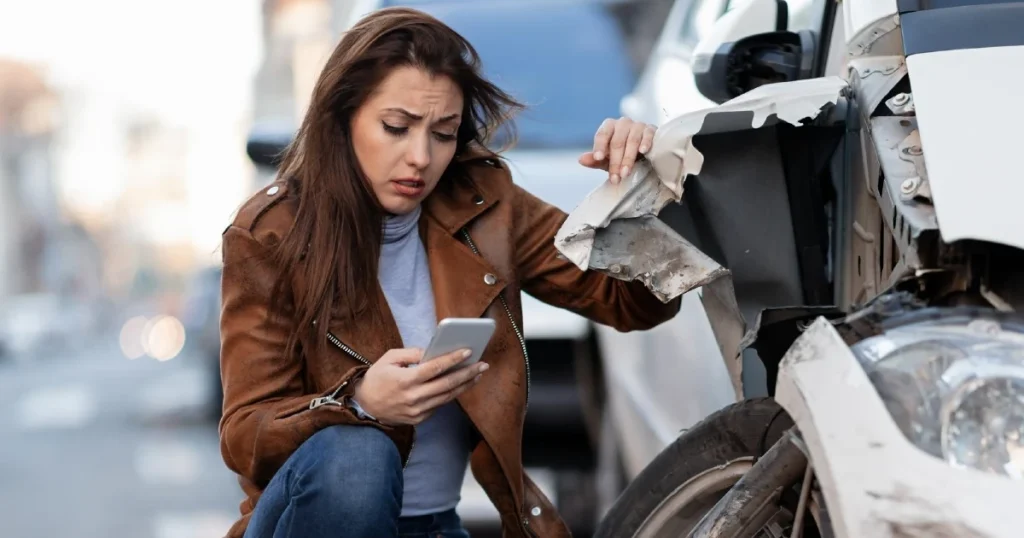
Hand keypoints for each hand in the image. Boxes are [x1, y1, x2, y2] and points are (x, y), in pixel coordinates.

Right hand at [351, 347, 487, 425]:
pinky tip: (462, 384)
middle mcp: (413, 397)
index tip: (468, 351)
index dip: (452, 359)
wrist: (365, 406)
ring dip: (465, 385)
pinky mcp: (419, 419)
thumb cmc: (377, 378)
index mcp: (405, 380)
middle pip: (447, 384)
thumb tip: (433, 352)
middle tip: (483, 365)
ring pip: (447, 397)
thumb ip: (412, 354)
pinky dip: (451, 394)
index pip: (434, 368)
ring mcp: (417, 411)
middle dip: (467, 373)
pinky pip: (439, 405)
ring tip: (477, 374)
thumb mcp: (389, 359)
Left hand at [578, 117, 656, 183]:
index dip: (600, 146)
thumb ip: (595, 160)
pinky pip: (648, 134)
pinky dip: (645, 142)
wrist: (645, 153)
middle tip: (615, 178)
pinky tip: (643, 151)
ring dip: (628, 158)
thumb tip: (581, 160)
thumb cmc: (622, 155)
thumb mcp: (607, 160)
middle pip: (617, 141)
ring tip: (625, 173)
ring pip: (632, 140)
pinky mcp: (651, 130)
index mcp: (609, 127)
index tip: (598, 158)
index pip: (602, 135)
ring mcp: (638, 125)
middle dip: (615, 161)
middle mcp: (623, 123)